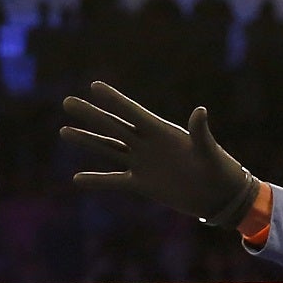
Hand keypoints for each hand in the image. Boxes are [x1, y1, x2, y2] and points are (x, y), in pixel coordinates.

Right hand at [60, 83, 259, 227]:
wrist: (219, 196)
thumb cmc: (219, 169)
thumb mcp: (209, 151)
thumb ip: (201, 132)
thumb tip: (200, 110)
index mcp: (162, 131)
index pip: (133, 112)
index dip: (114, 100)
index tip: (94, 86)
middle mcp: (147, 144)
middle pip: (113, 126)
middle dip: (91, 115)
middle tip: (67, 102)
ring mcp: (142, 163)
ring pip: (109, 149)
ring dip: (87, 140)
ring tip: (64, 131)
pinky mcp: (142, 184)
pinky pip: (115, 181)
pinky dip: (97, 181)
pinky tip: (76, 179)